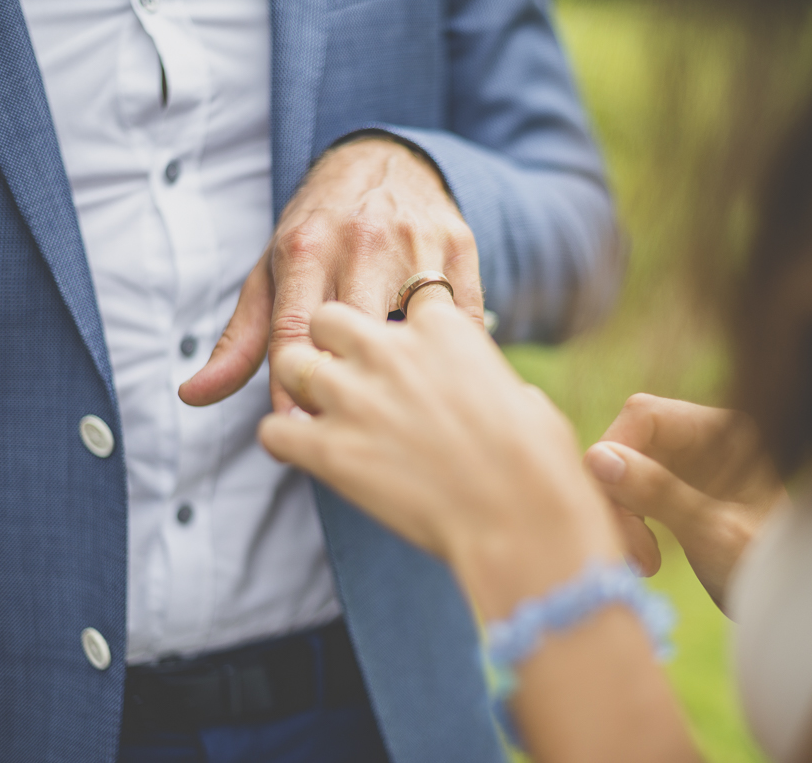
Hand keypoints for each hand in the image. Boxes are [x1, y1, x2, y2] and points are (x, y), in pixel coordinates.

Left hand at [178, 136, 483, 411]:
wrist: (385, 158)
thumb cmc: (321, 228)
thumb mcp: (274, 270)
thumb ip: (241, 338)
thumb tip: (194, 395)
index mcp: (306, 247)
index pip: (295, 333)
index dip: (295, 390)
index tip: (300, 431)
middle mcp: (361, 239)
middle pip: (357, 334)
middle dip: (351, 385)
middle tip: (352, 425)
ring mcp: (415, 240)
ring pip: (415, 328)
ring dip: (408, 373)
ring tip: (401, 408)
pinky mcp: (459, 244)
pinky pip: (462, 319)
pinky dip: (453, 354)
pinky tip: (442, 375)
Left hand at [257, 289, 621, 619]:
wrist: (518, 516)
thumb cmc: (538, 462)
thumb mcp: (526, 400)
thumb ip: (499, 388)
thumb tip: (513, 395)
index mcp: (441, 325)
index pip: (398, 295)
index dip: (398, 321)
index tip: (402, 350)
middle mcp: (388, 348)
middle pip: (329, 316)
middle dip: (330, 342)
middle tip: (344, 375)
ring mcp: (353, 396)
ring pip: (289, 362)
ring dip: (298, 384)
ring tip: (314, 411)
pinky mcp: (327, 448)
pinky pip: (274, 430)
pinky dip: (283, 441)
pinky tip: (304, 453)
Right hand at [583, 394, 786, 608]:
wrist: (789, 607)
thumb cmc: (765, 569)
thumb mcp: (711, 531)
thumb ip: (656, 490)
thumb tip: (596, 457)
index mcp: (723, 430)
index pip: (645, 415)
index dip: (616, 452)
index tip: (612, 506)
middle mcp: (703, 438)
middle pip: (630, 442)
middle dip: (618, 494)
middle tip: (632, 550)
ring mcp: (688, 464)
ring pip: (623, 471)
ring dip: (620, 515)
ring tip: (644, 563)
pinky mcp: (676, 491)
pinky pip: (631, 494)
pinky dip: (629, 525)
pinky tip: (647, 560)